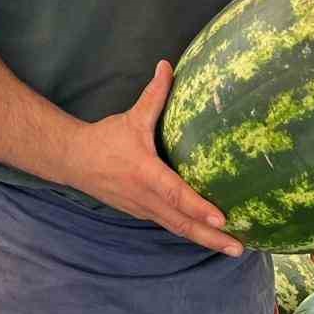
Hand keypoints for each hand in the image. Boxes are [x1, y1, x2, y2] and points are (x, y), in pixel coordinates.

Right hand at [67, 61, 243, 257]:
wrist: (73, 161)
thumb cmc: (105, 139)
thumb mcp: (131, 118)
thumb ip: (153, 95)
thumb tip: (167, 65)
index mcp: (145, 174)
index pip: (175, 195)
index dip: (198, 207)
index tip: (222, 218)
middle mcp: (145, 198)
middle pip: (182, 223)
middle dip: (211, 237)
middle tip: (239, 248)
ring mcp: (143, 210)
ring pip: (177, 229)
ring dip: (205, 240)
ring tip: (233, 248)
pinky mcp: (142, 213)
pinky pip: (170, 226)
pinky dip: (191, 233)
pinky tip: (210, 235)